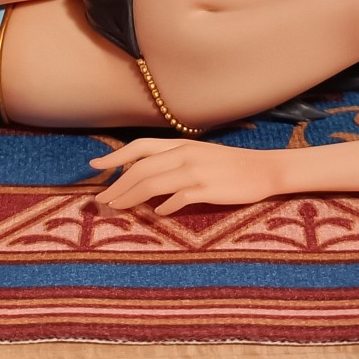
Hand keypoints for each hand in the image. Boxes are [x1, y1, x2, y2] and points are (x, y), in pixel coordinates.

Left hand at [88, 137, 283, 214]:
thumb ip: (173, 160)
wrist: (264, 169)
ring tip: (118, 209)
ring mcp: (196, 172)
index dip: (115, 156)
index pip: (140, 147)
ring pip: (153, 184)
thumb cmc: (229, 164)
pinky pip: (179, 199)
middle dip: (118, 186)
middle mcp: (184, 154)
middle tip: (103, 200)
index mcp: (181, 144)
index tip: (95, 165)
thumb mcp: (198, 154)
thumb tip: (144, 175)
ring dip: (131, 198)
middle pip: (141, 170)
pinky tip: (158, 214)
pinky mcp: (208, 189)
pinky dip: (164, 207)